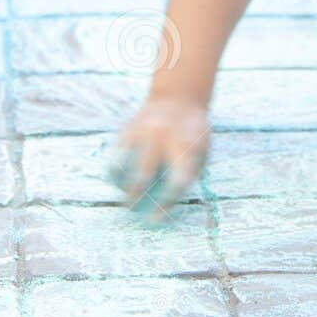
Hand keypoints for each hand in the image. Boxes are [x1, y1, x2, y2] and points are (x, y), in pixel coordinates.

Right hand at [108, 95, 210, 221]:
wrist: (180, 97)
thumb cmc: (193, 133)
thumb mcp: (203, 150)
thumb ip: (188, 175)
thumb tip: (168, 207)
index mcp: (185, 144)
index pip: (175, 181)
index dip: (165, 204)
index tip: (155, 219)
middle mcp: (163, 136)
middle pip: (144, 173)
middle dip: (136, 196)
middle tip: (132, 210)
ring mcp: (143, 130)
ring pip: (125, 162)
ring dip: (121, 184)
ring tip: (124, 199)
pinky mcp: (130, 127)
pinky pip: (116, 152)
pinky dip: (114, 170)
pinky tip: (115, 181)